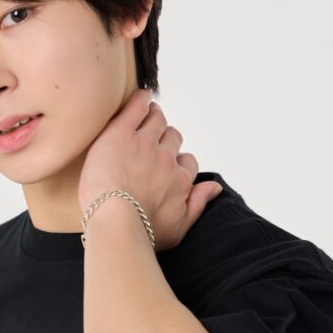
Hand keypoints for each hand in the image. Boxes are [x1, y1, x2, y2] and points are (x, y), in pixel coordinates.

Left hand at [77, 88, 221, 252]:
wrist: (116, 224)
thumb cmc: (144, 234)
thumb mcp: (179, 229)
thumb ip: (198, 205)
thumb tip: (215, 187)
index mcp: (180, 181)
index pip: (187, 162)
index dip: (177, 163)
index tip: (166, 167)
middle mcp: (167, 159)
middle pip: (173, 138)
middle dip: (165, 140)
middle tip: (150, 144)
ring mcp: (144, 143)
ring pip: (157, 120)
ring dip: (154, 117)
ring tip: (145, 117)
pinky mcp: (120, 133)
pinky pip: (137, 107)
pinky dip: (141, 99)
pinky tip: (140, 98)